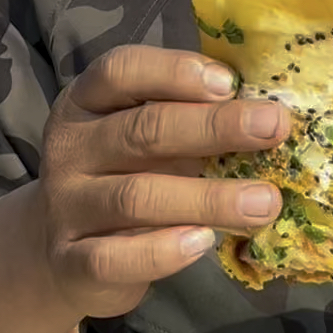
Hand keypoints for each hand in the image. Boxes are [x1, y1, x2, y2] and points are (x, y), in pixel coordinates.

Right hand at [39, 46, 288, 317]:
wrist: (59, 253)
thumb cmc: (122, 178)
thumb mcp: (143, 138)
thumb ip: (188, 119)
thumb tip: (268, 112)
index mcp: (86, 103)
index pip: (120, 71)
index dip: (175, 72)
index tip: (230, 83)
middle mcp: (70, 148)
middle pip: (142, 130)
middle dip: (215, 127)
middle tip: (273, 127)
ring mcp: (67, 206)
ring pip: (136, 197)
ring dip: (208, 199)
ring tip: (264, 203)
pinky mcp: (71, 262)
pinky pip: (114, 257)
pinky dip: (163, 251)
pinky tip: (205, 243)